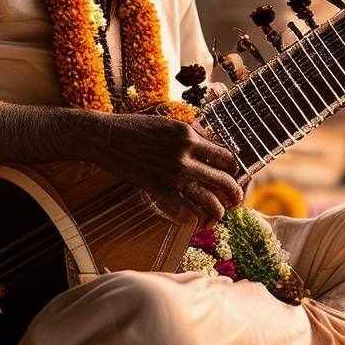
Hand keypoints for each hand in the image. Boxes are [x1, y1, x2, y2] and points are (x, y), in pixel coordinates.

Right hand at [85, 112, 241, 224]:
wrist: (107, 138)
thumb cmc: (135, 128)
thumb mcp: (168, 124)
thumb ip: (189, 137)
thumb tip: (207, 148)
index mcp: (190, 136)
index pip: (225, 155)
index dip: (234, 168)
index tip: (234, 174)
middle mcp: (186, 155)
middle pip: (224, 179)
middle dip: (235, 192)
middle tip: (237, 199)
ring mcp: (174, 175)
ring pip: (210, 200)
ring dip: (220, 211)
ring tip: (221, 215)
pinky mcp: (161, 190)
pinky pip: (188, 208)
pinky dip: (198, 217)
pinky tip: (200, 221)